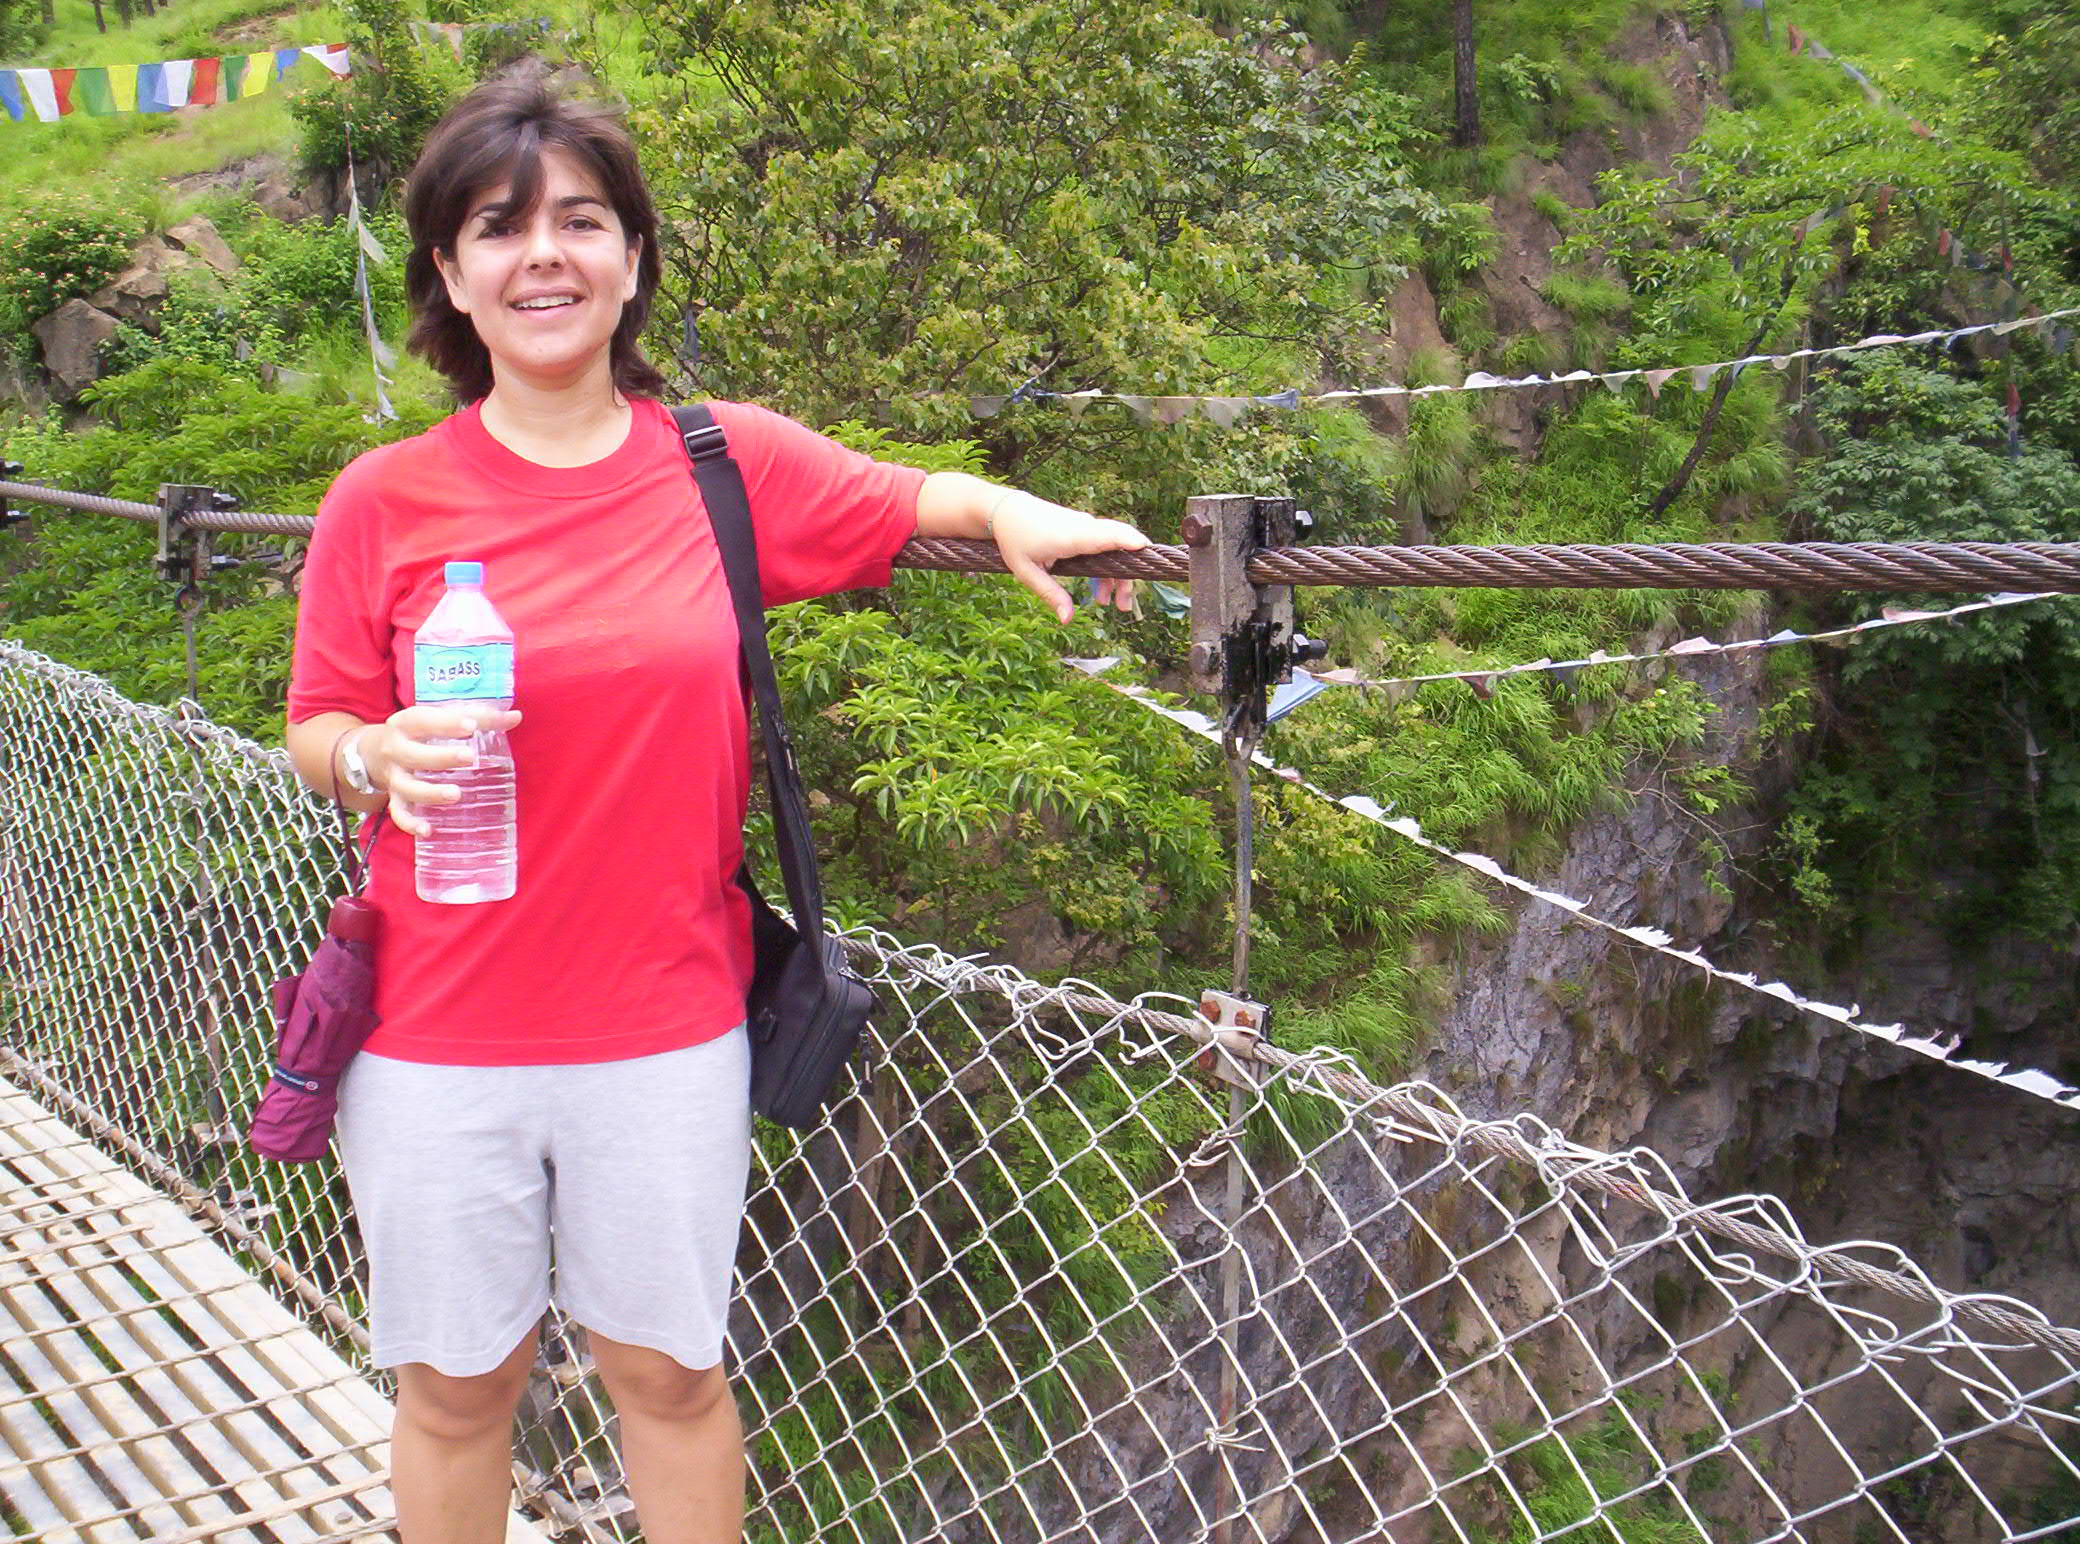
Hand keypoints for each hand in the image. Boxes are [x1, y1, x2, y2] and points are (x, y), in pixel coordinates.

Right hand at [362, 705, 522, 837]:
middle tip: (469, 757)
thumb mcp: (438, 718)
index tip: (471, 725)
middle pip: (414, 754)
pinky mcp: (394, 797)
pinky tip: (428, 830)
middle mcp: (395, 749)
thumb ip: (477, 717)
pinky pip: (399, 813)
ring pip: (407, 787)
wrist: (371, 751)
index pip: (423, 719)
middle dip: (441, 757)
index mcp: (406, 724)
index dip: (446, 722)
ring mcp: (394, 776)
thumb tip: (515, 717)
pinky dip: (411, 824)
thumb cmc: (419, 732)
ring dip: (430, 793)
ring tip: (456, 794)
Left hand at [989, 490, 1149, 623]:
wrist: (1008, 512)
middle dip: (1126, 576)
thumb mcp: (1026, 572)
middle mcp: (1084, 528)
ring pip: (1114, 548)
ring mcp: (1086, 527)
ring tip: (1115, 605)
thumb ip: (1050, 594)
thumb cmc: (1015, 540)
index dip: (1128, 540)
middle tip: (1124, 606)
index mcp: (1071, 536)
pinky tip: (1100, 592)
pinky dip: (1107, 568)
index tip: (1145, 549)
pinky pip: (1105, 546)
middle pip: (1118, 546)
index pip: (1106, 535)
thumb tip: (1067, 620)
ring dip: (1117, 576)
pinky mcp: (1085, 529)